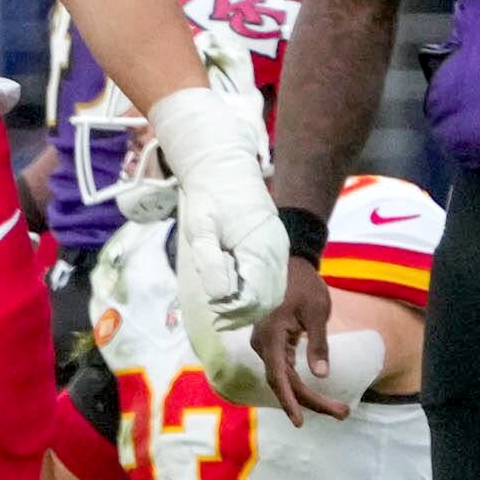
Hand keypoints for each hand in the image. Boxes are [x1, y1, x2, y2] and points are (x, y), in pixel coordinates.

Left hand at [151, 86, 286, 328]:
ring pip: (273, 293)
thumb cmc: (209, 196)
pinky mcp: (274, 248)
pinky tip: (232, 289)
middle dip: (243, 313)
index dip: (234, 310)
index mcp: (261, 247)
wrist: (224, 166)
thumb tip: (219, 296)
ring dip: (250, 306)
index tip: (212, 309)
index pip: (255, 296)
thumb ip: (210, 262)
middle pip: (268, 300)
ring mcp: (279, 250)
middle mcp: (277, 251)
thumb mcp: (200, 228)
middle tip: (216, 313)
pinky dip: (255, 293)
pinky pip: (272, 281)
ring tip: (222, 304)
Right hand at [253, 256, 348, 424]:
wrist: (290, 263)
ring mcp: (266, 345)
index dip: (289, 400)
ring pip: (284, 378)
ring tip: (338, 409)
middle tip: (343, 413)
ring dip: (307, 396)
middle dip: (311, 401)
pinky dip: (300, 384)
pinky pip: (284, 370)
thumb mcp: (317, 310)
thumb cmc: (304, 283)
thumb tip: (321, 375)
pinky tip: (318, 396)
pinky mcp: (273, 344)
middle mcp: (263, 344)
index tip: (299, 422)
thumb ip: (318, 343)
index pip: (278, 375)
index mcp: (271, 335)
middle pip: (284, 382)